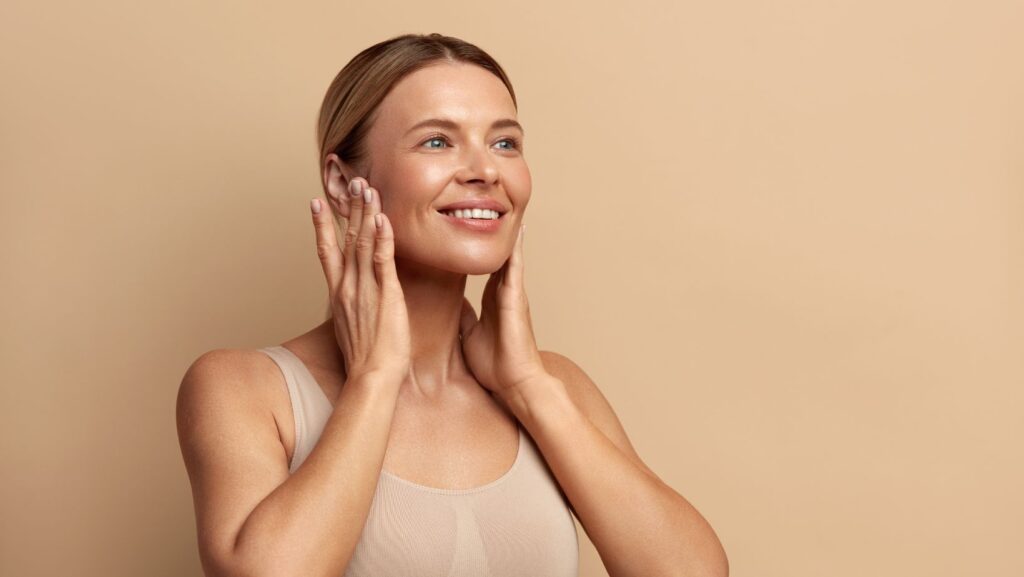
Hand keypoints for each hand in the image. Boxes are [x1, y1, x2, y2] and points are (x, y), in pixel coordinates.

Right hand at [311, 177, 410, 387]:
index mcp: (339, 294)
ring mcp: (365, 289)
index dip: (322, 225)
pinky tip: (382, 218)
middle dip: (348, 208)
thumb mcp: (354, 327)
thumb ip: (355, 307)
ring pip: (363, 242)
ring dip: (365, 213)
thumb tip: (358, 302)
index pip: (326, 251)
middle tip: (351, 181)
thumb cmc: (367, 360)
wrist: (372, 378)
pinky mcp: (385, 295)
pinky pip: (382, 260)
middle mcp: (348, 287)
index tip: (317, 202)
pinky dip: (382, 237)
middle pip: (345, 239)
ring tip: (366, 188)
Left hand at [458, 223, 548, 402]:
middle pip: (497, 255)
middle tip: (487, 205)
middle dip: (493, 232)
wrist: (515, 384)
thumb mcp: (470, 334)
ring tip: (507, 206)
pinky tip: (517, 232)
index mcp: (493, 300)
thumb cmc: (496, 365)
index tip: (468, 226)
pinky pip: (515, 270)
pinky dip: (516, 251)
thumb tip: (450, 304)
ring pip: (508, 256)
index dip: (476, 247)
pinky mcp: (516, 299)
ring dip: (507, 234)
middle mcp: (504, 292)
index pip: (482, 267)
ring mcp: (513, 294)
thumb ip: (464, 317)